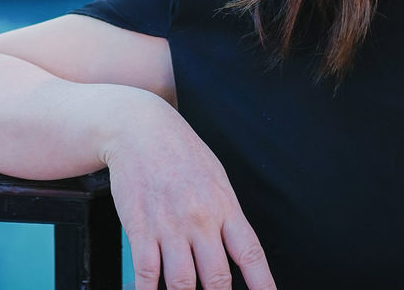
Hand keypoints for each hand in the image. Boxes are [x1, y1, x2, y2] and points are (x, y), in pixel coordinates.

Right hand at [102, 98, 276, 289]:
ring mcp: (169, 227)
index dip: (263, 284)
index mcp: (224, 207)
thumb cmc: (180, 152)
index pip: (250, 254)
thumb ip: (227, 215)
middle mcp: (200, 220)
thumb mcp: (216, 177)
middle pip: (217, 278)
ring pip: (182, 283)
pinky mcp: (140, 229)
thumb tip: (236, 249)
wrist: (140, 130)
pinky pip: (146, 274)